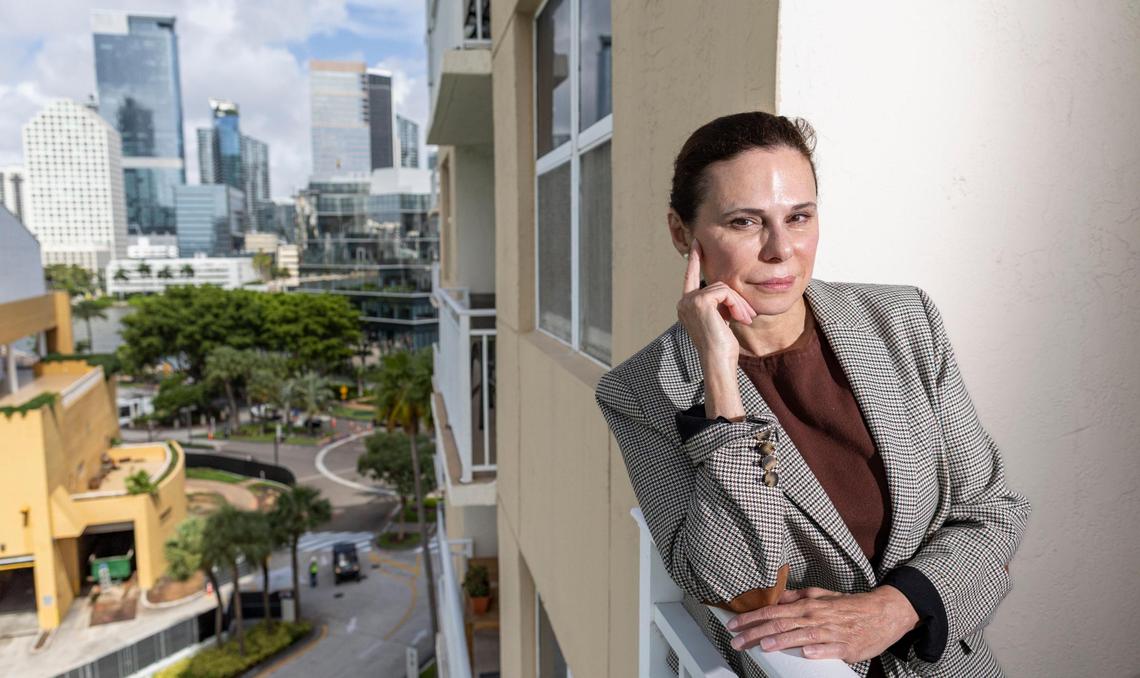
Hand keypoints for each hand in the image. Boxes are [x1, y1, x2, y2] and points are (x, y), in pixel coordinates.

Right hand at [676, 239, 756, 373]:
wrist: (718, 360)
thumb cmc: (722, 346)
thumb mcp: (720, 320)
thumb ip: (719, 304)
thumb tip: (726, 291)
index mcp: (687, 306)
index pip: (691, 277)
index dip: (695, 259)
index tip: (697, 242)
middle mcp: (684, 302)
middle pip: (716, 285)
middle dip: (735, 300)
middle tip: (747, 316)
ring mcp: (689, 301)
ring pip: (723, 288)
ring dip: (738, 304)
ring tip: (744, 320)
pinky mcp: (700, 301)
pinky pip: (725, 292)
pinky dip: (736, 304)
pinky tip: (738, 319)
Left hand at [725, 585, 919, 662]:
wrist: (883, 613)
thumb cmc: (851, 605)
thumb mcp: (822, 595)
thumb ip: (798, 596)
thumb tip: (778, 597)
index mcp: (808, 605)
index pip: (773, 611)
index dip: (751, 617)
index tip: (734, 624)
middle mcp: (815, 617)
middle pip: (780, 625)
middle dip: (756, 633)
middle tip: (736, 641)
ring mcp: (830, 632)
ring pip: (801, 636)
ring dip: (781, 642)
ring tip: (763, 647)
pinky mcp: (846, 647)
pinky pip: (829, 650)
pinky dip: (817, 651)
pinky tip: (805, 653)